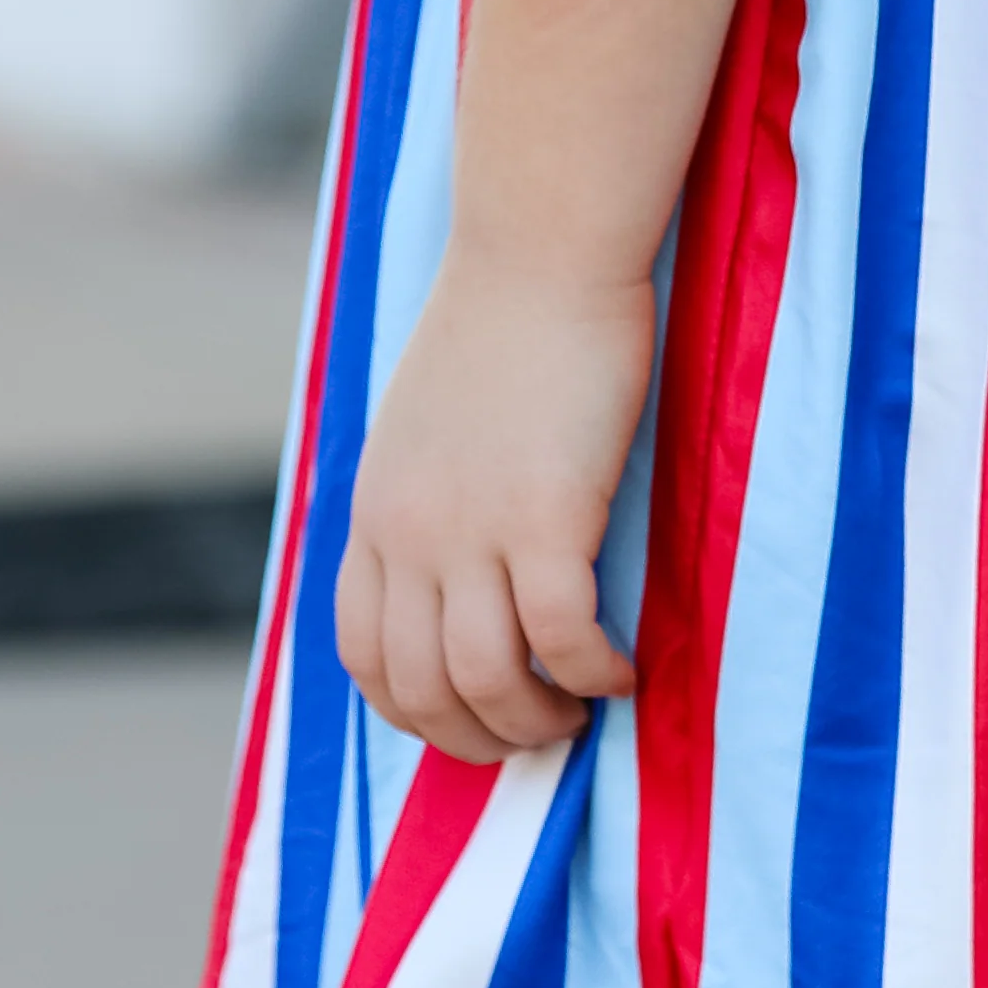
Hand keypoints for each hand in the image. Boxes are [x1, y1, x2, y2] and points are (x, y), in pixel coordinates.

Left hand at [334, 245, 651, 762]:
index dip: (415, 711)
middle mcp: (407, 534)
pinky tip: (623, 668)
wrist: (540, 250)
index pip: (364, 657)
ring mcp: (471, 529)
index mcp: (373, 514)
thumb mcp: (422, 427)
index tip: (470, 717)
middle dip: (479, 737)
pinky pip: (563, 637)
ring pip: (487, 679)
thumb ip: (422, 502)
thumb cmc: (500, 325)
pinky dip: (593, 672)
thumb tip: (452, 575)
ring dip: (535, 720)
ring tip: (578, 712)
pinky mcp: (546, 515)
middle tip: (536, 733)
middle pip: (420, 688)